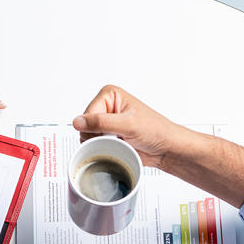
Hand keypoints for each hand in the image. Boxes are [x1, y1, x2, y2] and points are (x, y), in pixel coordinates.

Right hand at [72, 85, 186, 167]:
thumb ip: (101, 122)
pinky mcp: (108, 135)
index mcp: (110, 95)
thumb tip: (78, 121)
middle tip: (116, 138)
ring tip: (118, 142)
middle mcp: (107, 106)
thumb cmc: (155, 131)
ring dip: (100, 143)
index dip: (94, 126)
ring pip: (88, 136)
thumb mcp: (127, 124)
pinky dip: (103, 148)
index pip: (87, 113)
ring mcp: (107, 121)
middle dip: (98, 136)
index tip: (110, 133)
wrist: (165, 148)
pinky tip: (116, 147)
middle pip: (85, 125)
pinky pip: (94, 144)